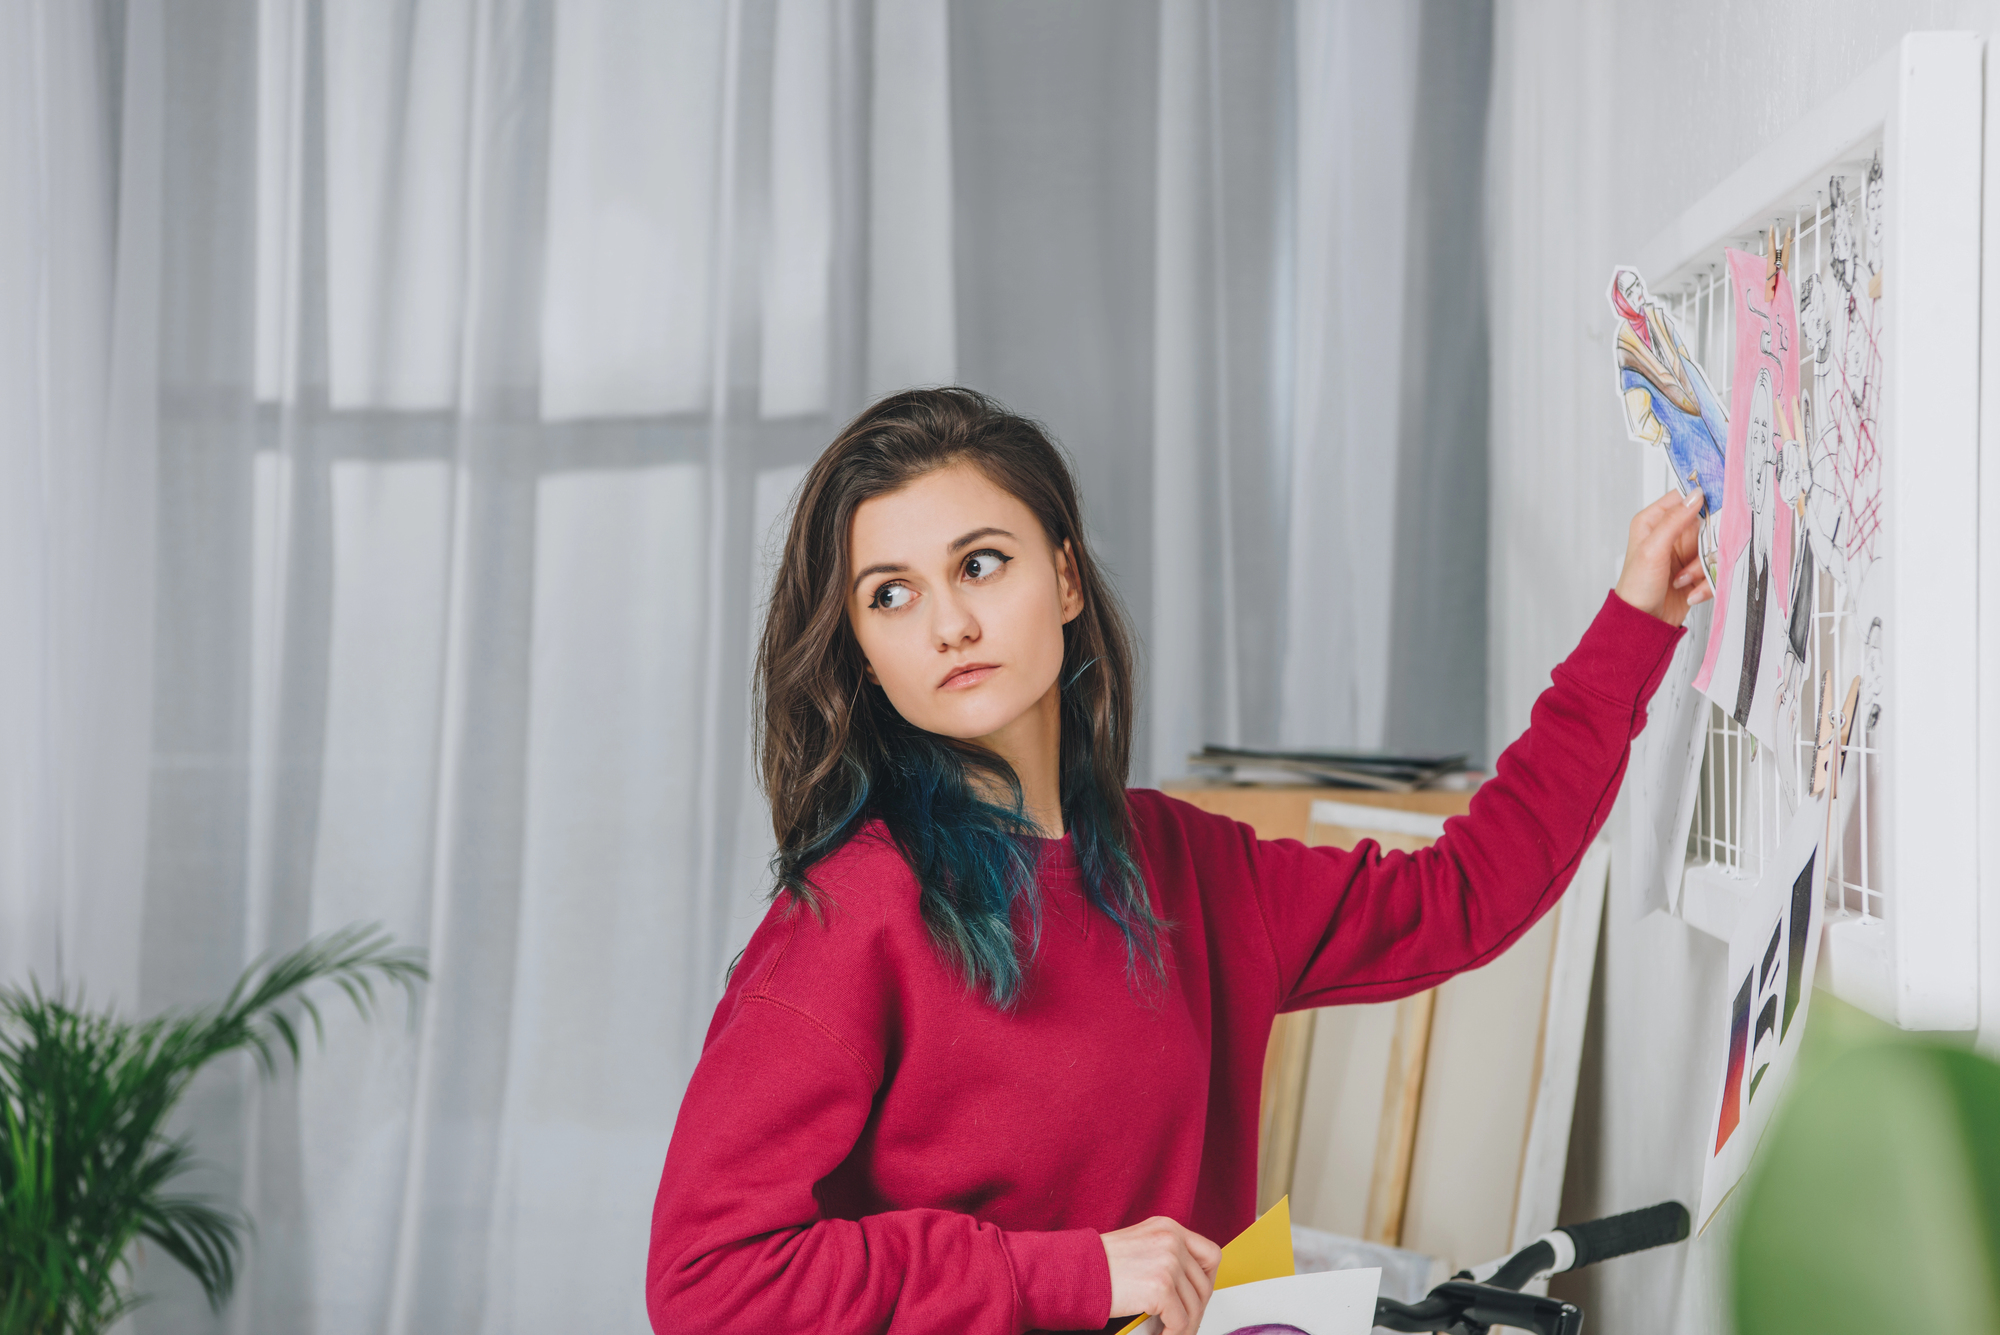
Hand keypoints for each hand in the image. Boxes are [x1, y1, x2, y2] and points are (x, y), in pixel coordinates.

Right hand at [1102, 1216, 1220, 1334]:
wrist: (1074, 1270)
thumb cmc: (1097, 1262)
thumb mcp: (1139, 1245)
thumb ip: (1164, 1256)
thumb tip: (1185, 1284)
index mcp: (1167, 1227)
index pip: (1210, 1254)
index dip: (1208, 1280)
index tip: (1199, 1296)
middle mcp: (1171, 1240)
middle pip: (1204, 1284)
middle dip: (1196, 1309)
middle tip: (1184, 1322)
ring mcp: (1168, 1262)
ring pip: (1194, 1306)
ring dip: (1185, 1325)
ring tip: (1172, 1332)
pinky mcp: (1161, 1286)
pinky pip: (1181, 1321)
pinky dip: (1174, 1333)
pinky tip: (1162, 1334)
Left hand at [1614, 490, 1711, 626]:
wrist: (1643, 623)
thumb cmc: (1636, 587)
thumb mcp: (1652, 549)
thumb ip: (1674, 520)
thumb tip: (1696, 495)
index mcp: (1654, 521)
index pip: (1684, 497)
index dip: (1703, 499)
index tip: (1719, 507)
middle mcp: (1671, 533)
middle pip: (1707, 524)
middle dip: (1705, 546)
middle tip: (1697, 559)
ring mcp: (1686, 552)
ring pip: (1714, 549)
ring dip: (1701, 569)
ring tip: (1681, 581)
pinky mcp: (1697, 570)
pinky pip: (1715, 569)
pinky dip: (1706, 583)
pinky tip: (1690, 593)